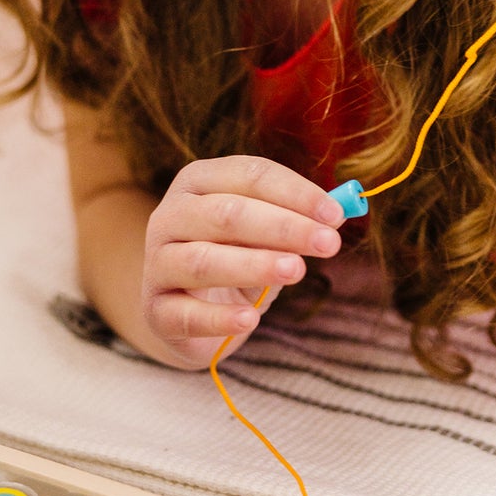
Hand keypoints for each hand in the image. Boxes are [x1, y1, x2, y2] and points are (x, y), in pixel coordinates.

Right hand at [141, 157, 343, 368]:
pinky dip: (218, 317)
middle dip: (283, 227)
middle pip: (226, 215)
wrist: (190, 310)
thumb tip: (340, 211)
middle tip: (328, 243)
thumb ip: (297, 218)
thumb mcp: (266, 233)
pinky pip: (185, 313)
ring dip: (253, 265)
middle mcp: (170, 216)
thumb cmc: (235, 257)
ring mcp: (157, 263)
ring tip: (296, 271)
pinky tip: (250, 320)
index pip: (248, 175)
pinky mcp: (155, 310)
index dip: (295, 193)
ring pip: (202, 261)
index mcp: (199, 182)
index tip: (336, 214)